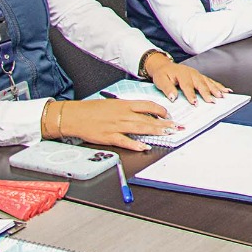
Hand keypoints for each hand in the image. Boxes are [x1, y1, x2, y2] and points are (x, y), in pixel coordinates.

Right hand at [54, 99, 177, 151]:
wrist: (74, 115)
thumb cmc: (92, 109)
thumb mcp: (113, 103)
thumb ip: (128, 108)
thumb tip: (142, 112)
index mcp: (124, 104)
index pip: (148, 105)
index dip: (161, 110)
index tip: (168, 115)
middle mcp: (123, 114)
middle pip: (148, 118)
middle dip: (164, 123)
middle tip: (176, 127)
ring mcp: (116, 126)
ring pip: (140, 128)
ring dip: (155, 132)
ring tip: (167, 134)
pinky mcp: (109, 137)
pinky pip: (125, 141)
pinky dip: (136, 144)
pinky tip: (145, 147)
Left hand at [144, 53, 229, 105]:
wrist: (165, 66)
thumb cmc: (162, 74)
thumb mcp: (160, 80)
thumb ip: (167, 88)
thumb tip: (173, 97)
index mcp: (182, 74)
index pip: (187, 85)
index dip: (191, 94)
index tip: (195, 103)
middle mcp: (192, 73)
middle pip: (201, 83)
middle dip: (207, 93)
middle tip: (212, 101)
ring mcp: (198, 74)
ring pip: (208, 82)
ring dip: (216, 89)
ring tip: (222, 96)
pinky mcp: (201, 76)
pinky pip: (211, 81)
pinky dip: (219, 86)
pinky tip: (226, 90)